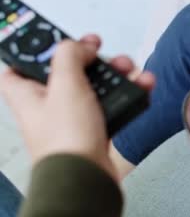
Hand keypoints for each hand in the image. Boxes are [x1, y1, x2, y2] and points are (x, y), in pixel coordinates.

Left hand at [0, 35, 154, 180]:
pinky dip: (128, 93)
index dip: (37, 49)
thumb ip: (69, 54)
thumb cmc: (66, 136)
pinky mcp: (95, 131)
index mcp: (28, 92)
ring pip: (94, 87)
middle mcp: (48, 105)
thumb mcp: (65, 83)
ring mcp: (73, 119)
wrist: (87, 178)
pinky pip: (113, 105)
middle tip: (102, 51)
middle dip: (89, 59)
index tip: (58, 38)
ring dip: (115, 74)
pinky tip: (143, 84)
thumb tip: (80, 46)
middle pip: (67, 71)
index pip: (19, 64)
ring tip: (131, 68)